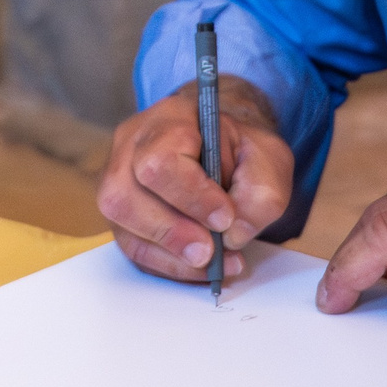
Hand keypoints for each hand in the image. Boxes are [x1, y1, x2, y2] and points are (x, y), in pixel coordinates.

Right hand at [98, 77, 294, 283]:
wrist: (226, 149)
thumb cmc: (242, 152)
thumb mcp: (269, 161)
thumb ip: (260, 196)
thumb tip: (232, 236)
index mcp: (169, 119)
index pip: (160, 161)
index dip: (191, 197)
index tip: (225, 218)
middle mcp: (132, 145)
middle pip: (124, 195)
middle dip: (171, 233)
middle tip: (210, 252)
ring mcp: (117, 177)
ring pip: (121, 223)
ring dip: (168, 253)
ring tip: (211, 262)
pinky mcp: (121, 211)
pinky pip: (131, 246)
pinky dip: (166, 264)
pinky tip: (197, 266)